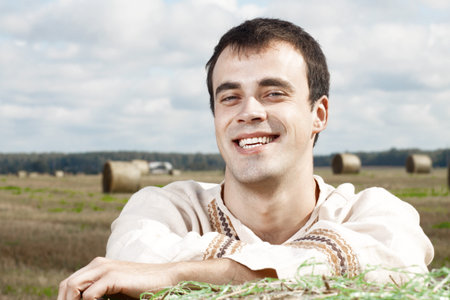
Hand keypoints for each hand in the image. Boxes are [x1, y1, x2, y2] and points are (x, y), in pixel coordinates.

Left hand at [58, 257, 176, 299]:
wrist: (167, 278)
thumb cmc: (143, 288)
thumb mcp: (115, 293)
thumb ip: (99, 296)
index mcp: (97, 267)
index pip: (69, 284)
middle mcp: (98, 265)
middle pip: (66, 285)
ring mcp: (105, 269)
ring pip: (72, 287)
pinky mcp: (113, 276)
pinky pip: (89, 295)